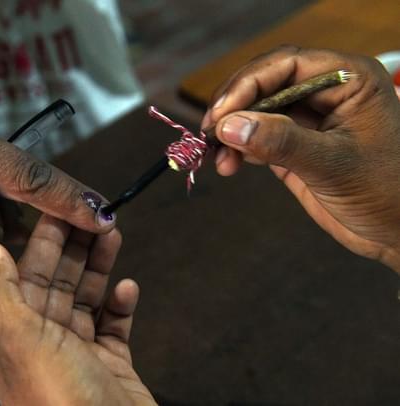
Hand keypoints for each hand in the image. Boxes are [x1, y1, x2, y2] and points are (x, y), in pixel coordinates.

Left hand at [0, 215, 154, 404]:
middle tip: (95, 212)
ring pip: (88, 300)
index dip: (44, 240)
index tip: (61, 207)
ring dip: (100, 268)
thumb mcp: (22, 344)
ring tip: (114, 234)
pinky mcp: (113, 368)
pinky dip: (120, 307)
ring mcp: (81, 356)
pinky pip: (115, 328)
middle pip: (61, 283)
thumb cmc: (62, 398)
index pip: (28, 276)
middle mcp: (45, 344)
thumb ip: (2, 296)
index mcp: (16, 337)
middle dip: (76, 247)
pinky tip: (128, 288)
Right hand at [201, 46, 399, 270]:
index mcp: (348, 79)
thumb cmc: (387, 192)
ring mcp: (308, 119)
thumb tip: (229, 126)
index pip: (287, 64)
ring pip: (256, 110)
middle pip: (265, 83)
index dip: (247, 84)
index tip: (221, 114)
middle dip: (234, 108)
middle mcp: (325, 92)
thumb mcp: (333, 164)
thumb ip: (281, 142)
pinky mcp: (294, 145)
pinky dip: (238, 149)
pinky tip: (229, 165)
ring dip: (231, 132)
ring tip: (218, 158)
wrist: (398, 233)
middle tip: (209, 133)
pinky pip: (258, 136)